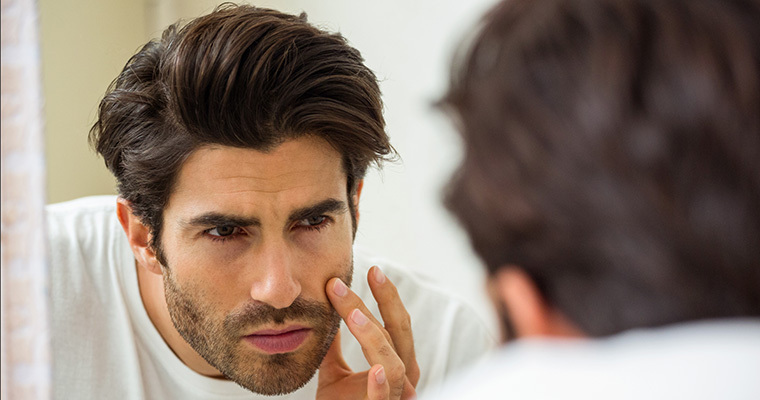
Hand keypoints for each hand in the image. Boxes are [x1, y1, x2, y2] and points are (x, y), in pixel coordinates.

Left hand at [317, 266, 418, 399]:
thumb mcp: (334, 375)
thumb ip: (333, 351)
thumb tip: (326, 318)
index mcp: (394, 365)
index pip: (395, 324)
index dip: (387, 297)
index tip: (372, 270)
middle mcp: (402, 379)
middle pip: (397, 335)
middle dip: (383, 302)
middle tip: (365, 275)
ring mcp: (395, 396)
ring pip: (393, 363)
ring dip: (373, 337)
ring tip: (354, 315)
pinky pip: (385, 398)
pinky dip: (382, 384)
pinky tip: (374, 370)